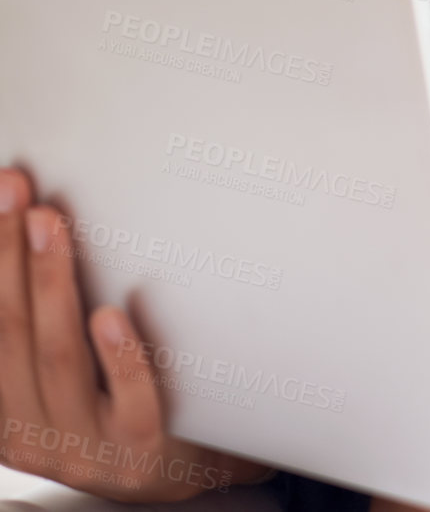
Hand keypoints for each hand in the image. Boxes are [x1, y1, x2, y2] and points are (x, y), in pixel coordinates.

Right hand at [0, 168, 267, 500]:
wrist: (186, 464)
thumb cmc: (119, 399)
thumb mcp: (64, 367)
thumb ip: (41, 316)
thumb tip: (32, 223)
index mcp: (4, 407)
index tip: (6, 190)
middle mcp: (33, 431)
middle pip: (12, 334)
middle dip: (10, 255)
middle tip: (18, 193)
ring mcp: (86, 445)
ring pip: (59, 359)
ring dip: (50, 283)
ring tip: (51, 225)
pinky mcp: (140, 450)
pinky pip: (127, 403)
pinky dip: (117, 357)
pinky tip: (111, 315)